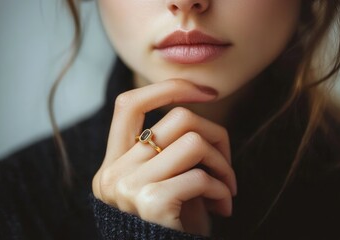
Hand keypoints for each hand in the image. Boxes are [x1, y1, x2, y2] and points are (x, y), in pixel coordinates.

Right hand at [92, 79, 236, 235]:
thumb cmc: (173, 224)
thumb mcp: (164, 182)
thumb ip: (168, 149)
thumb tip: (196, 106)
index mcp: (113, 163)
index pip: (129, 104)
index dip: (168, 88)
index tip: (206, 90)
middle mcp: (113, 173)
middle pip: (177, 119)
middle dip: (216, 134)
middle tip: (226, 163)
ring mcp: (127, 188)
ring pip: (194, 143)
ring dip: (223, 165)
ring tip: (226, 188)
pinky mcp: (150, 203)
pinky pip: (201, 176)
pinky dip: (222, 189)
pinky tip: (222, 207)